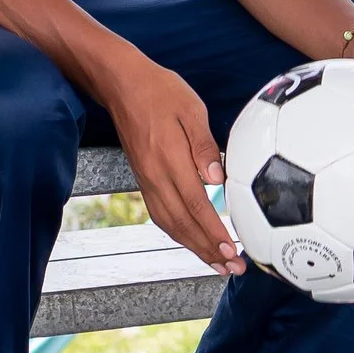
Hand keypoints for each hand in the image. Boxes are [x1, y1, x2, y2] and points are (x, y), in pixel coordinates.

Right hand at [105, 55, 246, 277]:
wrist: (121, 84)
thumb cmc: (159, 89)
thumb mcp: (190, 107)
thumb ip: (204, 144)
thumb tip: (218, 177)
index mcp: (169, 158)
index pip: (196, 205)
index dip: (214, 232)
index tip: (232, 252)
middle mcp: (155, 176)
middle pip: (183, 224)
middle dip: (208, 250)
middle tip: (232, 269)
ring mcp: (146, 179)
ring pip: (170, 223)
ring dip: (194, 246)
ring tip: (216, 263)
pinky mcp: (143, 178)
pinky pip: (160, 214)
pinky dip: (178, 232)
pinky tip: (192, 238)